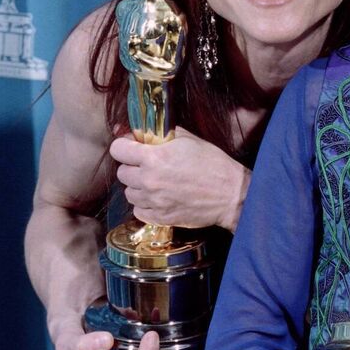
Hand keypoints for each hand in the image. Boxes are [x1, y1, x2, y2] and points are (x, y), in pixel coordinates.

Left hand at [111, 129, 249, 230]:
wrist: (231, 194)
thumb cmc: (214, 164)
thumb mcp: (189, 140)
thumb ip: (161, 135)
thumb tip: (140, 132)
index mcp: (155, 157)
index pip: (117, 149)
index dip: (125, 146)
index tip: (133, 148)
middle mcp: (149, 180)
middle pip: (122, 172)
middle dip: (133, 167)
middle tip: (150, 165)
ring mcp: (153, 201)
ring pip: (129, 193)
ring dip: (139, 187)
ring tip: (157, 183)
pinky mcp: (159, 217)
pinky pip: (138, 210)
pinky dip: (146, 204)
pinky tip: (160, 197)